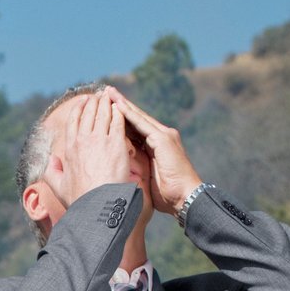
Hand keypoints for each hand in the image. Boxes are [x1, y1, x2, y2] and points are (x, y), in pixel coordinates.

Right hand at [46, 90, 134, 204]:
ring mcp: (100, 140)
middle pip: (89, 113)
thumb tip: (49, 160)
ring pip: (103, 113)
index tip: (84, 101)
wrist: (97, 205)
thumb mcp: (59, 186)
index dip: (79, 108)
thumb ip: (51, 171)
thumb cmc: (80, 200)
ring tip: (111, 96)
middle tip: (100, 94)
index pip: (74, 121)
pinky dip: (119, 111)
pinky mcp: (116, 143)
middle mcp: (83, 140)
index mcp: (69, 148)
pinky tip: (122, 107)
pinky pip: (118, 120)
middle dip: (95, 101)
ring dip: (107, 102)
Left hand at [102, 86, 201, 213]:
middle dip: (120, 105)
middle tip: (105, 92)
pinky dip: (129, 114)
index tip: (104, 109)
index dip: (120, 117)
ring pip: (138, 116)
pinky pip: (142, 124)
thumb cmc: (166, 195)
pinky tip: (117, 105)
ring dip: (123, 104)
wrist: (185, 198)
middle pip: (136, 117)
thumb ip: (136, 166)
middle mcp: (161, 136)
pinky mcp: (163, 139)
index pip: (134, 127)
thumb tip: (120, 166)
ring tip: (109, 92)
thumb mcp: (146, 178)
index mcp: (155, 145)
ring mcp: (163, 136)